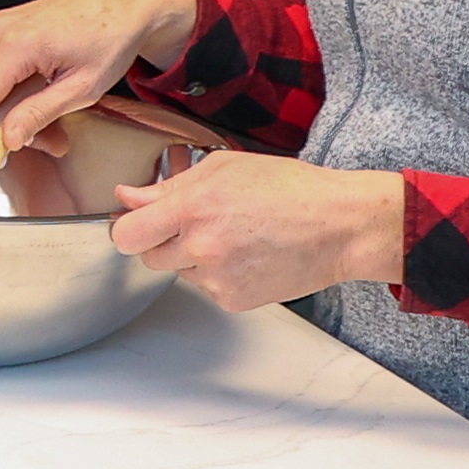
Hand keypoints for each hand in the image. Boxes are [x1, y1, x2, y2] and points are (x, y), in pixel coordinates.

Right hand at [0, 0, 202, 162]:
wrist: (126, 5)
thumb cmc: (113, 37)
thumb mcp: (82, 88)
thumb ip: (40, 113)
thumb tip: (9, 137)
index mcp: (17, 44)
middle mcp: (1, 30)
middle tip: (19, 148)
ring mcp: (1, 26)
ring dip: (2, 112)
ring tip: (44, 130)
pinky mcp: (6, 28)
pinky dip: (8, 94)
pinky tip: (36, 106)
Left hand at [110, 153, 404, 311]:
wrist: (341, 227)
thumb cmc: (291, 189)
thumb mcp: (225, 169)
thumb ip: (169, 186)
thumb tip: (127, 196)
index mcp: (192, 208)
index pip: (126, 235)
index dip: (128, 229)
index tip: (138, 224)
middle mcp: (200, 247)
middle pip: (149, 257)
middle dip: (164, 241)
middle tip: (200, 224)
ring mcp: (217, 278)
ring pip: (180, 272)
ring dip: (194, 257)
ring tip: (235, 236)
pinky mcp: (234, 300)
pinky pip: (207, 288)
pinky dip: (220, 275)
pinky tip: (249, 255)